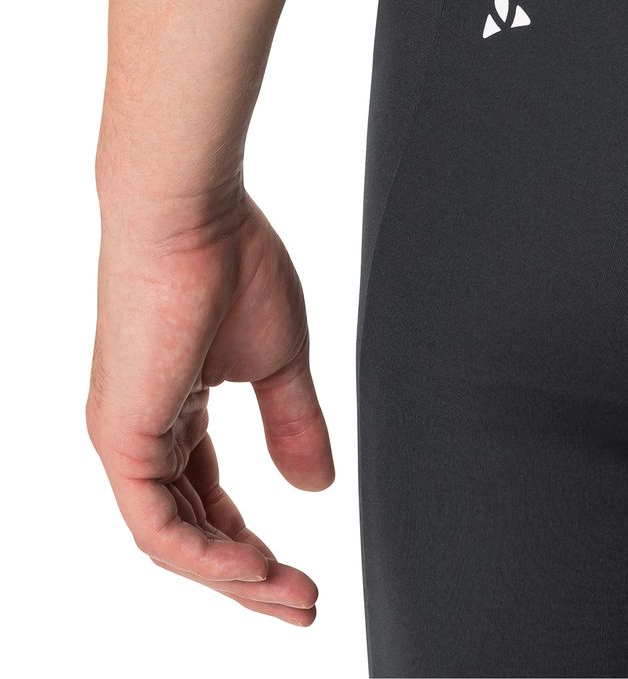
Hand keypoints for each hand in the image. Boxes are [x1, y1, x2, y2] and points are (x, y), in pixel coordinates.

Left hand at [87, 188, 333, 624]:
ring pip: (174, 537)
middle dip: (249, 577)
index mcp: (172, 408)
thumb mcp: (279, 358)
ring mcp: (127, 436)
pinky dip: (207, 552)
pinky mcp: (123, 435)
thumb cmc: (231, 259)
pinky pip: (158, 522)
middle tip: (302, 604)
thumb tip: (317, 486)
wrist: (191, 212)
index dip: (252, 541)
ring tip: (289, 594)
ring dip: (233, 575)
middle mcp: (141, 430)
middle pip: (191, 531)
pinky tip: (249, 566)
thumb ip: (293, 422)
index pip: (207, 499)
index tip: (301, 570)